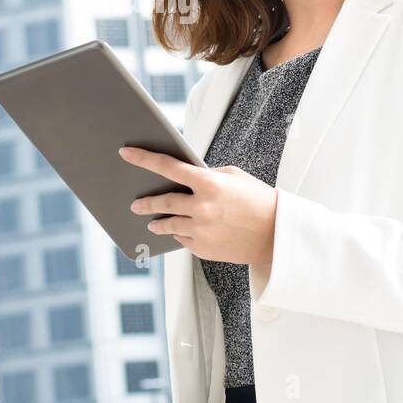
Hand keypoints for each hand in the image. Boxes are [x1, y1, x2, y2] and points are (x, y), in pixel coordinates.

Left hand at [118, 145, 276, 265]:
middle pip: (162, 202)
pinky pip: (183, 239)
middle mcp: (201, 207)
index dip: (143, 158)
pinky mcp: (204, 249)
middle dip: (144, 202)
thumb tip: (184, 177)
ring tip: (149, 221)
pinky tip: (180, 231)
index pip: (167, 166)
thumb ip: (207, 175)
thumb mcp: (233, 177)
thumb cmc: (257, 200)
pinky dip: (181, 234)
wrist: (277, 235)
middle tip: (134, 203)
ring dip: (156, 222)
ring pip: (168, 225)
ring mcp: (201, 230)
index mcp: (208, 183)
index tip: (125, 153)